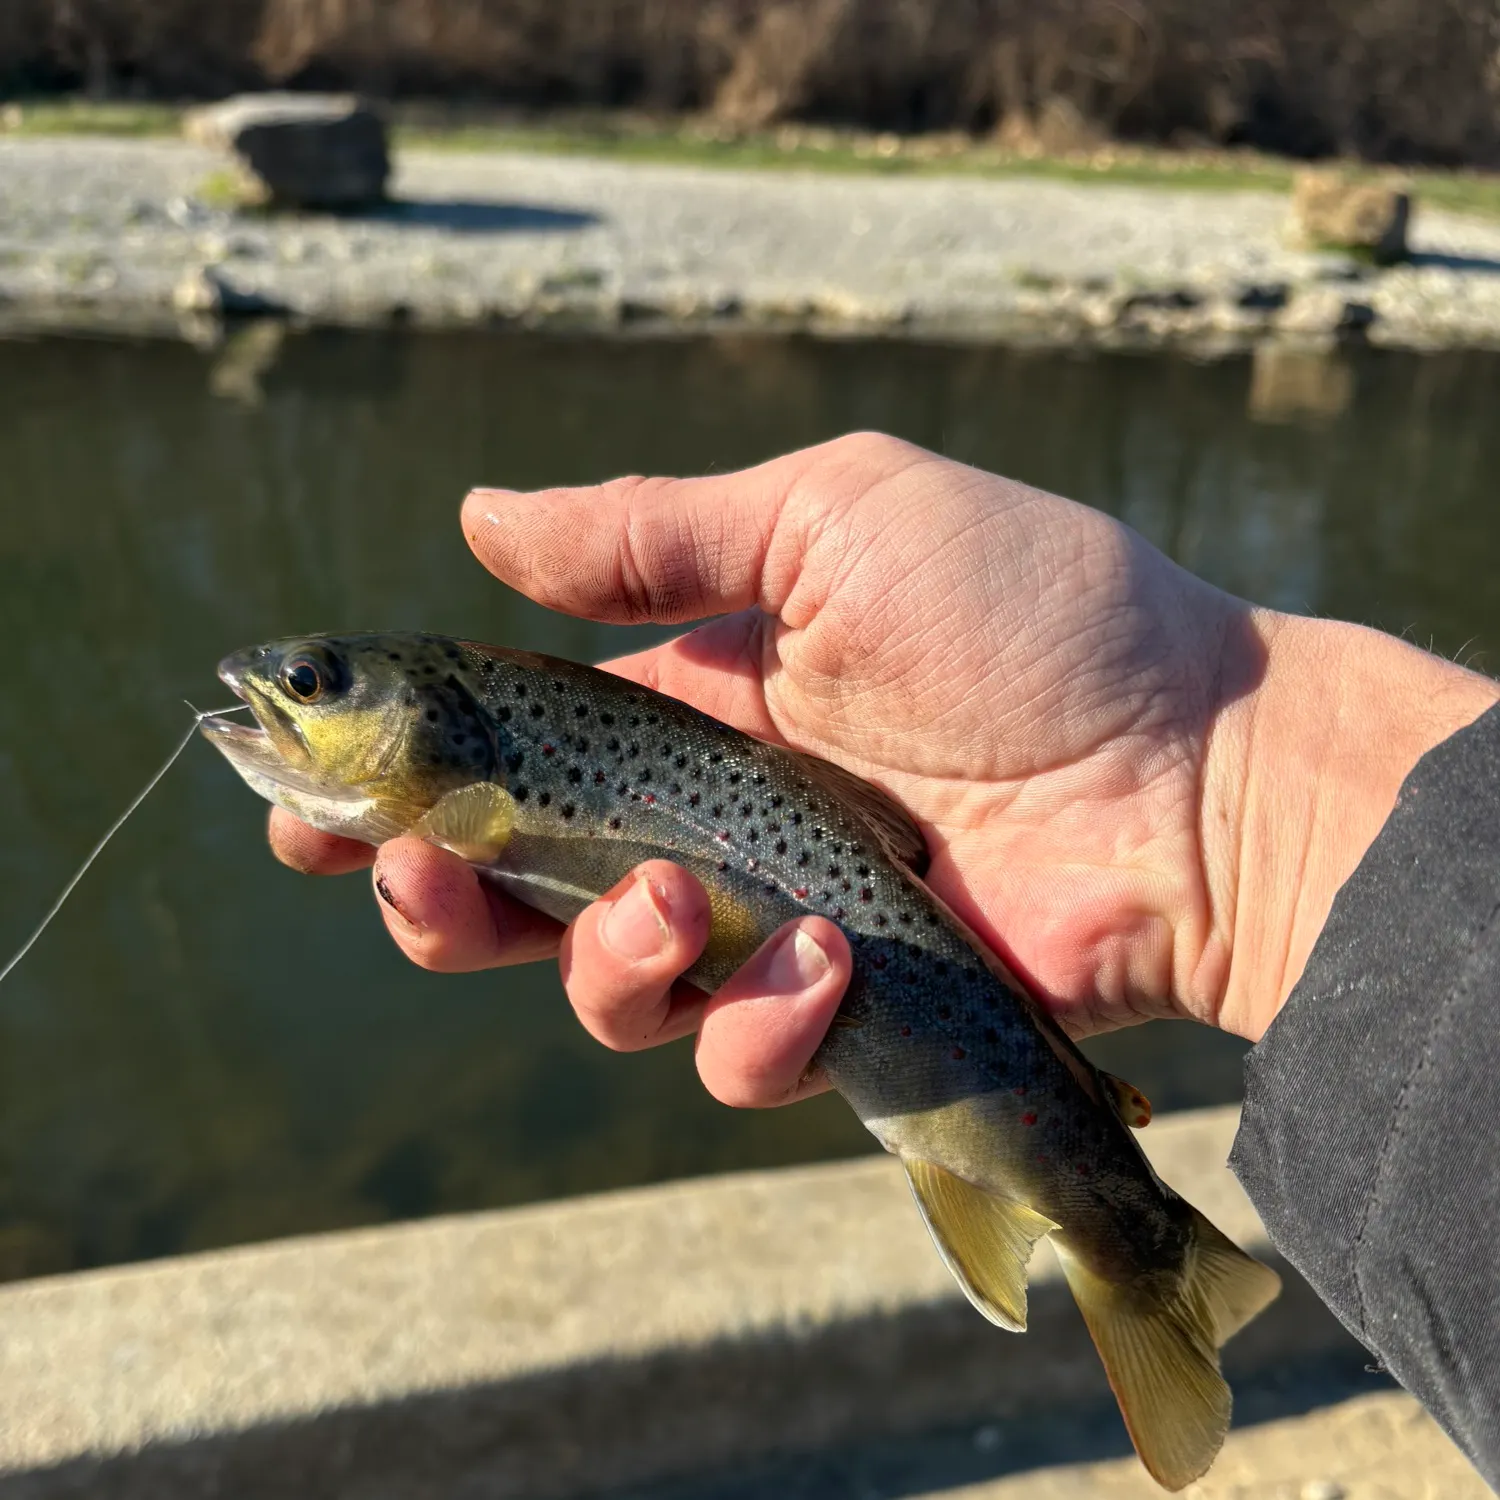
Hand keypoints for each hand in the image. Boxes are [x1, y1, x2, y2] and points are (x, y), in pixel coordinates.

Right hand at [272, 433, 1498, 1103]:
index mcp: (692, 704)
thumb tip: (476, 521)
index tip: (306, 805)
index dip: (403, 782)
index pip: (508, 753)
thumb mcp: (833, 519)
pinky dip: (756, 1023)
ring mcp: (771, 929)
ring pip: (604, 993)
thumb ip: (652, 535)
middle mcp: (711, 823)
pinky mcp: (840, 1022)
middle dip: (434, 901)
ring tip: (671, 905)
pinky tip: (823, 962)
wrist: (1200, 764)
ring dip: (602, 963)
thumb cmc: (1032, 615)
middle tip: (404, 878)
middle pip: (517, 897)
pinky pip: (739, 1058)